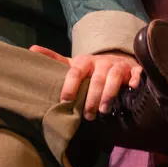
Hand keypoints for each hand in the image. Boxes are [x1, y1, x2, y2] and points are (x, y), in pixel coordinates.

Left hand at [28, 46, 142, 120]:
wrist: (116, 60)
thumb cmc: (91, 68)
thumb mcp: (74, 64)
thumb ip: (54, 60)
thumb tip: (31, 50)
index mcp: (85, 61)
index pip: (75, 71)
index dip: (70, 85)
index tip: (64, 100)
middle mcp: (101, 62)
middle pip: (96, 79)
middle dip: (91, 97)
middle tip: (87, 116)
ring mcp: (118, 65)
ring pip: (114, 78)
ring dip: (109, 94)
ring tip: (103, 111)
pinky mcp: (133, 70)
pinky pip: (136, 74)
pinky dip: (135, 80)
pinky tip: (133, 89)